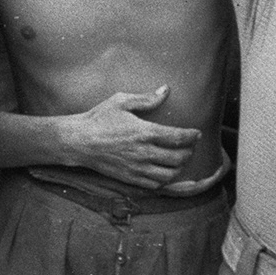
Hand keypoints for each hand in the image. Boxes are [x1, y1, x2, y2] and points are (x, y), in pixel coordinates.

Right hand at [58, 87, 201, 188]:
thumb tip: (166, 90)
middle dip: (189, 151)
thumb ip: (146, 98)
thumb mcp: (120, 101)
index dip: (192, 136)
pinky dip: (165, 179)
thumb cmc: (98, 119)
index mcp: (144, 132)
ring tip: (179, 159)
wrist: (79, 141)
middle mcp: (144, 152)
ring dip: (179, 167)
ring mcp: (138, 168)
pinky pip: (156, 184)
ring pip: (170, 174)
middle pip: (179, 157)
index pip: (178, 137)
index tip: (196, 133)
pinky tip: (164, 170)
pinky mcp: (131, 178)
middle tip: (189, 146)